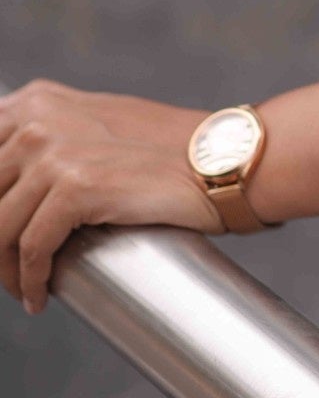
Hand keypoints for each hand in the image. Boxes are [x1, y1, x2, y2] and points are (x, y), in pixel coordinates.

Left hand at [0, 78, 223, 314]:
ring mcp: (54, 152)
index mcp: (36, 101)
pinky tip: (39, 296)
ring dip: (7, 271)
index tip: (1, 238)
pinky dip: (31, 281)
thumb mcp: (96, 124)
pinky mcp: (75, 187)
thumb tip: (10, 187)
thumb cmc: (166, 150)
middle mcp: (37, 120)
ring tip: (25, 288)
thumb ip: (49, 137)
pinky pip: (32, 249)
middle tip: (9, 270)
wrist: (219, 160)